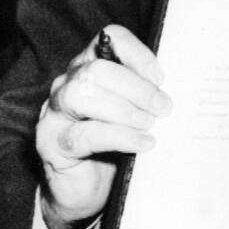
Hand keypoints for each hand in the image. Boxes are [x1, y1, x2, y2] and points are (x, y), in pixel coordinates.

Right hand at [34, 25, 169, 228]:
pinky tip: (143, 144)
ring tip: (150, 125)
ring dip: (124, 110)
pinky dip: (119, 137)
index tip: (160, 77)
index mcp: (90, 67)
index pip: (109, 39)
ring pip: (82, 94)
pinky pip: (84, 134)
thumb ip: (147, 96)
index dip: (137, 53)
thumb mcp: (136, 114)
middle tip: (163, 107)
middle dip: (136, 88)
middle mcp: (67, 84)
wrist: (86, 189)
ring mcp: (55, 113)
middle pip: (97, 69)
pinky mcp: (52, 143)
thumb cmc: (116, 145)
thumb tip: (176, 92)